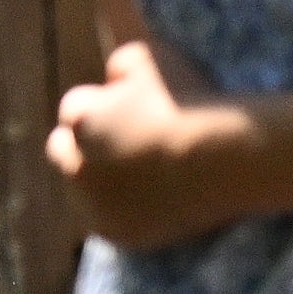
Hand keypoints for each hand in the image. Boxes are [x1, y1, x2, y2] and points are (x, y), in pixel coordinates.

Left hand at [47, 40, 237, 247]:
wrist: (229, 161)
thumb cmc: (191, 102)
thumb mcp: (149, 58)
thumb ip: (120, 65)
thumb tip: (114, 77)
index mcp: (79, 121)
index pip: (74, 109)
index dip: (101, 104)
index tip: (127, 106)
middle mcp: (76, 169)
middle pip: (63, 154)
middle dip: (85, 146)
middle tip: (125, 140)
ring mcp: (97, 208)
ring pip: (85, 192)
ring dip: (103, 180)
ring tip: (145, 170)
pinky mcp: (122, 236)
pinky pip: (112, 221)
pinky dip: (126, 209)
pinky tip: (154, 196)